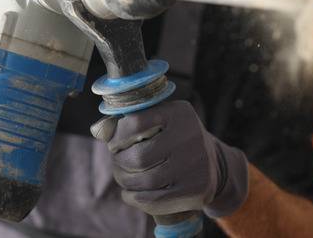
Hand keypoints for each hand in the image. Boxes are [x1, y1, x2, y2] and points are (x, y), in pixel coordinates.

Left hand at [90, 100, 248, 217]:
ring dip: (125, 182)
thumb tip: (98, 130)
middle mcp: (191, 136)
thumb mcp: (160, 120)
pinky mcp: (196, 191)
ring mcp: (196, 165)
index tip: (114, 145)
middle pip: (138, 157)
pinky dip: (135, 199)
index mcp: (179, 113)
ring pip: (144, 181)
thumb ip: (130, 121)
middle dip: (120, 163)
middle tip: (118, 163)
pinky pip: (155, 200)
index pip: (135, 123)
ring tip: (123, 178)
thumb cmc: (175, 138)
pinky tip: (131, 194)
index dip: (116, 137)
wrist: (214, 164)